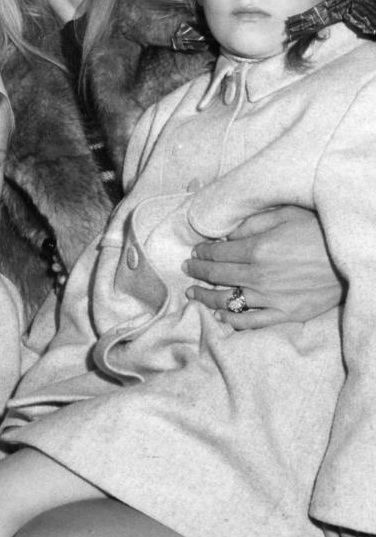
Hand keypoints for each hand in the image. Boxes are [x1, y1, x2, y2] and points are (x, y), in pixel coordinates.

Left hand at [182, 206, 343, 329]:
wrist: (350, 257)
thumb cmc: (318, 230)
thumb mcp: (284, 215)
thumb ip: (251, 223)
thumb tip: (226, 235)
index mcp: (257, 249)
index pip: (217, 253)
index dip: (202, 253)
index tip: (195, 252)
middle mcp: (259, 276)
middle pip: (218, 276)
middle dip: (198, 272)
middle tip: (187, 269)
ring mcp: (271, 298)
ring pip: (228, 300)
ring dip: (206, 297)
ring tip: (193, 293)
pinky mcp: (286, 314)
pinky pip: (252, 321)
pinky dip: (233, 320)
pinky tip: (221, 316)